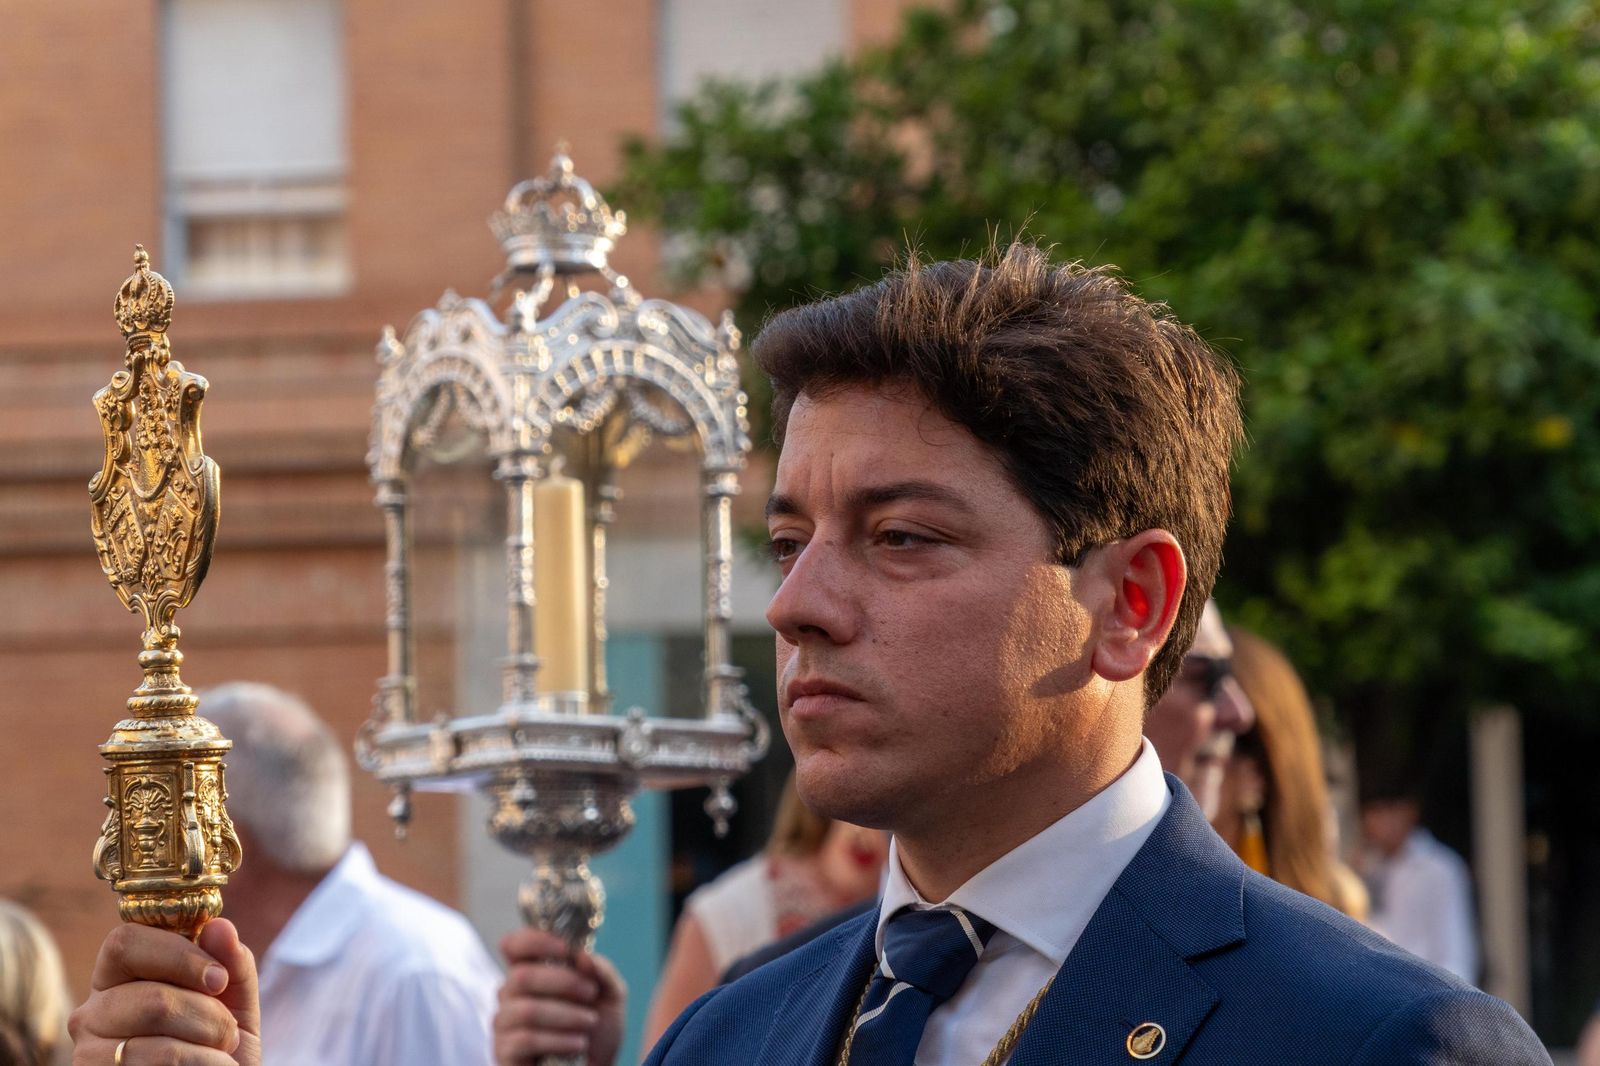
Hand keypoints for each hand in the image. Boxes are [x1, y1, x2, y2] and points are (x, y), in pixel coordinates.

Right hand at [70, 919, 260, 1065]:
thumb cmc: (219, 1044)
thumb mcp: (234, 1002)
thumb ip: (232, 963)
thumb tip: (219, 926)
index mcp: (119, 977)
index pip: (125, 941)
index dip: (178, 955)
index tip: (218, 979)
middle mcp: (92, 1013)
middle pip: (151, 998)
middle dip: (208, 1016)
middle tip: (228, 1033)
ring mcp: (89, 1053)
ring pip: (157, 1042)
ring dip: (209, 1048)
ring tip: (221, 1055)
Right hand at [496, 929, 625, 1065]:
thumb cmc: (596, 1028)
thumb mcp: (610, 995)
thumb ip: (601, 971)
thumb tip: (582, 955)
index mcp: (532, 971)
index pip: (513, 944)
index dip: (534, 940)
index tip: (565, 948)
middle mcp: (511, 994)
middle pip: (521, 976)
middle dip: (563, 982)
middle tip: (590, 993)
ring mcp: (504, 1024)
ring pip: (526, 1010)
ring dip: (566, 1015)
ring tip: (589, 1023)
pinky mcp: (505, 1052)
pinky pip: (525, 1039)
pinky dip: (558, 1040)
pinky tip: (578, 1043)